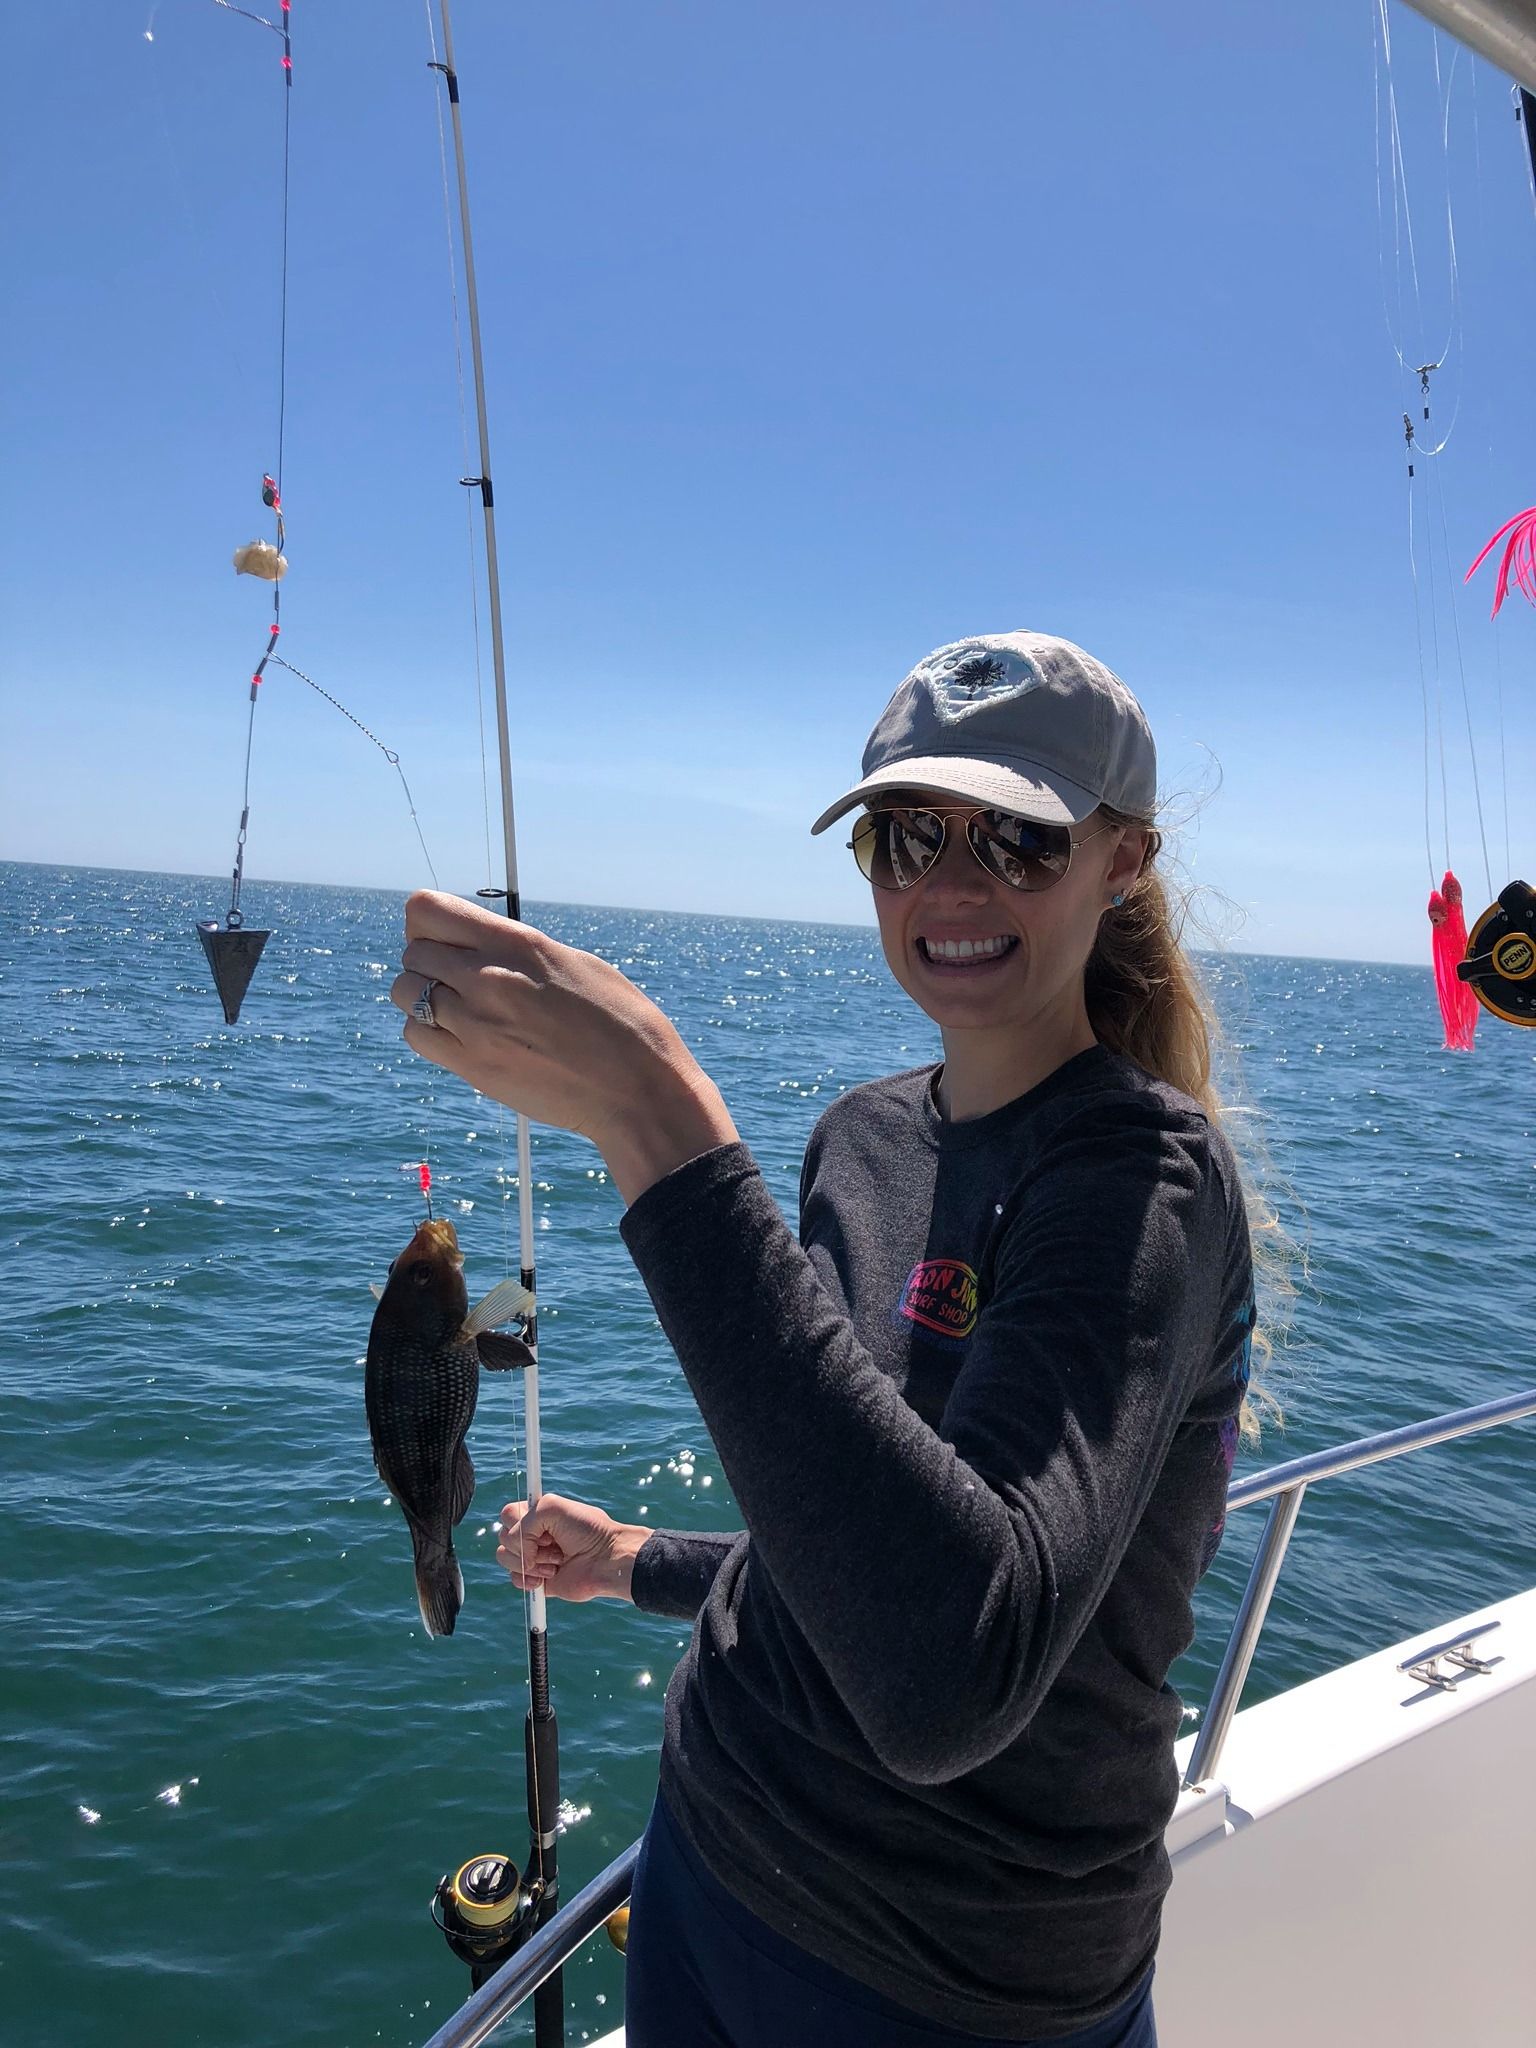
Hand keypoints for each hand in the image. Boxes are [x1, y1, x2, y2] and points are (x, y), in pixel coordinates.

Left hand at [389, 891, 737, 1202]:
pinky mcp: (472, 1066)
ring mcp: (475, 1025)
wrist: (637, 1091)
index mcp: (519, 945)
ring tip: (460, 1009)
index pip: (426, 911)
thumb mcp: (575, 964)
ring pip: (406, 993)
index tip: (448, 939)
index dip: (428, 923)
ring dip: (424, 997)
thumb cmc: (622, 1025)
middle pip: (413, 951)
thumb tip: (483, 944)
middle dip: (429, 961)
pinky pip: (417, 1035)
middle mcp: (488, 979)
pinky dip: (429, 1032)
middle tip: (462, 980)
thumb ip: (519, 949)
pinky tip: (461, 1037)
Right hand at [497, 1494, 649, 1603]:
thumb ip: (524, 1520)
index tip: (544, 1523)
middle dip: (527, 1542)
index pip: (508, 1514)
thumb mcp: (552, 1507)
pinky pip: (514, 1579)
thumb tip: (519, 1551)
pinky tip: (547, 1576)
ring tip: (556, 1562)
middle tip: (554, 1543)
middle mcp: (532, 1535)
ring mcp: (532, 1557)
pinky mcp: (535, 1579)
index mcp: (536, 1514)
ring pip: (504, 1558)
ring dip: (530, 1561)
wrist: (605, 1559)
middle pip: (503, 1536)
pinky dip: (528, 1578)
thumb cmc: (586, 1530)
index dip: (519, 1521)